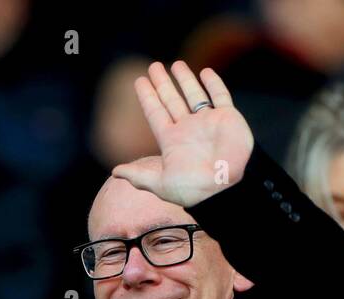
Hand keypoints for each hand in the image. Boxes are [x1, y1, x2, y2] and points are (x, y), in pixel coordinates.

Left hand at [112, 61, 253, 207]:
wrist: (225, 189)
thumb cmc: (193, 190)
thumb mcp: (161, 184)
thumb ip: (139, 176)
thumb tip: (115, 172)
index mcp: (172, 140)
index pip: (155, 112)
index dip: (147, 96)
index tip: (139, 80)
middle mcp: (189, 129)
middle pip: (172, 100)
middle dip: (163, 84)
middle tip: (154, 66)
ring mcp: (208, 123)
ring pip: (194, 95)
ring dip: (185, 80)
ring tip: (176, 64)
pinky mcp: (228, 119)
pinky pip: (220, 97)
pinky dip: (214, 84)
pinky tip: (206, 72)